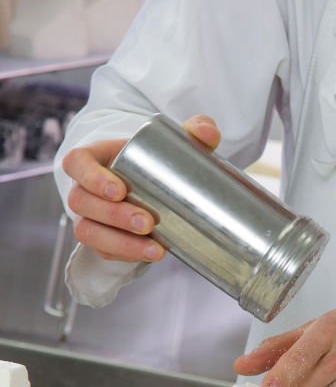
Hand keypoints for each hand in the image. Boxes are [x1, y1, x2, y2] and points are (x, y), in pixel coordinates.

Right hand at [63, 114, 221, 261]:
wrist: (151, 185)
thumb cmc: (153, 159)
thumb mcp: (173, 142)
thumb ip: (194, 131)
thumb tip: (208, 133)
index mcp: (92, 158)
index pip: (77, 163)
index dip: (91, 178)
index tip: (120, 190)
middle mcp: (83, 188)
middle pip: (82, 202)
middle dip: (114, 216)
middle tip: (148, 222)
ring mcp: (88, 216)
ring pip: (88, 231)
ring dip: (120, 242)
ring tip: (154, 247)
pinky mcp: (99, 238)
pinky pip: (102, 250)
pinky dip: (125, 255)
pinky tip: (149, 254)